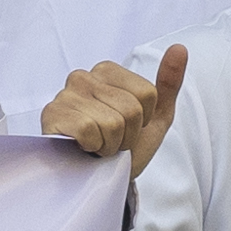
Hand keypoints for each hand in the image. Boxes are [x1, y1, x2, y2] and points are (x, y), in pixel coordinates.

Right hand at [47, 45, 186, 172]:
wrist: (99, 180)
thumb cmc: (124, 148)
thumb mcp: (154, 117)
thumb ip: (167, 83)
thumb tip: (179, 49)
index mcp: (107, 71)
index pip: (146, 94)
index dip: (142, 121)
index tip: (127, 128)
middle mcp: (83, 77)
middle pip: (131, 109)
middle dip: (126, 135)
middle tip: (110, 141)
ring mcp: (65, 95)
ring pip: (112, 122)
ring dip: (109, 145)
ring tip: (97, 146)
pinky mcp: (52, 115)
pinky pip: (88, 130)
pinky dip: (91, 147)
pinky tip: (82, 148)